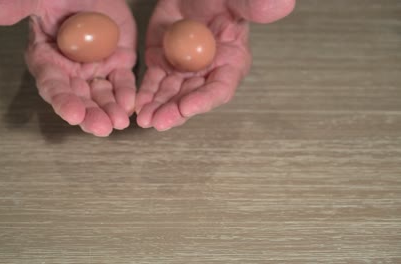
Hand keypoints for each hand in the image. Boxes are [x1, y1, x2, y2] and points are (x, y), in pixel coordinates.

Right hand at [0, 0, 136, 136]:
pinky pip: (122, 83)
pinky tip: (131, 104)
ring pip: (101, 96)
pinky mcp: (117, 63)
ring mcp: (95, 69)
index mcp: (47, 59)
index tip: (72, 114)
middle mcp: (70, 71)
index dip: (62, 100)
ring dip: (109, 112)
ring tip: (118, 122)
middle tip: (100, 127)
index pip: (52, 84)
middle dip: (89, 115)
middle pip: (78, 98)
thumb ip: (15, 6)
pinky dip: (127, 94)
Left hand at [136, 0, 294, 130]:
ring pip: (170, 94)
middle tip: (159, 121)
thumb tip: (280, 6)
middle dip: (175, 111)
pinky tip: (137, 105)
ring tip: (145, 119)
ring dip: (158, 108)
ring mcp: (183, 69)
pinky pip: (153, 81)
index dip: (204, 100)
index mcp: (231, 60)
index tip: (187, 107)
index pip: (220, 87)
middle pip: (192, 97)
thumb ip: (254, 5)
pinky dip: (145, 94)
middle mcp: (207, 71)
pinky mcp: (162, 62)